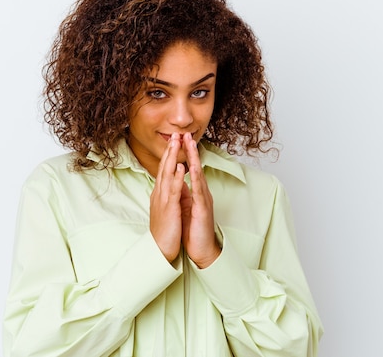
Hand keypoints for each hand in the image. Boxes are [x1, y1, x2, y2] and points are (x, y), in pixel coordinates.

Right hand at [149, 133, 184, 261]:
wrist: (160, 250)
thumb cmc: (165, 231)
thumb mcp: (166, 209)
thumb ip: (169, 195)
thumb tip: (173, 184)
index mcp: (160, 194)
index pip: (164, 169)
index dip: (169, 154)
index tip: (175, 141)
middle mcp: (159, 194)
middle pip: (164, 167)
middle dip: (170, 150)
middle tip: (175, 134)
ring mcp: (162, 200)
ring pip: (166, 174)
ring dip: (171, 157)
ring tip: (176, 143)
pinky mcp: (168, 209)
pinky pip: (172, 190)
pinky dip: (175, 177)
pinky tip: (179, 167)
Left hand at [181, 132, 220, 267]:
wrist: (201, 250)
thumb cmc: (194, 230)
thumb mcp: (187, 207)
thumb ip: (184, 193)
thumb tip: (179, 181)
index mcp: (195, 192)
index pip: (190, 168)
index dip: (185, 154)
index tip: (180, 139)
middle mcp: (201, 193)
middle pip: (196, 166)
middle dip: (191, 150)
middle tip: (186, 133)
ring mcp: (204, 199)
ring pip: (199, 174)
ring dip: (195, 158)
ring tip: (190, 144)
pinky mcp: (204, 208)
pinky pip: (199, 191)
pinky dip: (196, 178)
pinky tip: (193, 168)